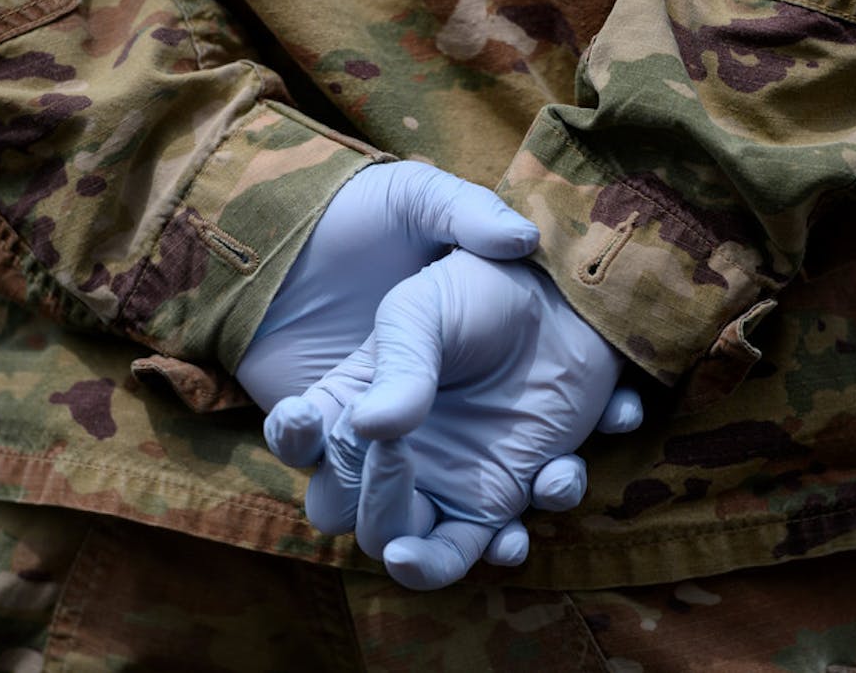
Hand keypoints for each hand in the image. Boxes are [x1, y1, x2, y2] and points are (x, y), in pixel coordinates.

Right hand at [240, 160, 634, 570]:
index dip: (292, 437)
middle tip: (395, 451)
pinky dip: (508, 544)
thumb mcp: (429, 310)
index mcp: (354, 401)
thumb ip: (401, 363)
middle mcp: (388, 454)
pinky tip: (546, 478)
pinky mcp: (504, 498)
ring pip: (413, 554)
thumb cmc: (481, 294)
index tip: (306, 417)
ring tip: (415, 555)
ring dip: (417, 562)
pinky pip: (491, 549)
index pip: (299, 439)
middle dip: (361, 499)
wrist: (563, 304)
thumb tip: (371, 428)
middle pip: (344, 513)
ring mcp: (446, 482)